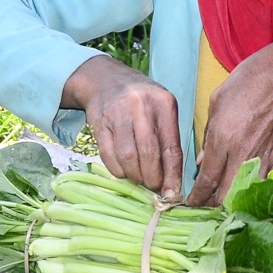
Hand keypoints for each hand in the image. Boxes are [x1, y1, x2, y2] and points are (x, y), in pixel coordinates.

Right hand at [61, 54, 183, 197]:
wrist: (105, 79)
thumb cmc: (141, 100)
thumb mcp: (162, 109)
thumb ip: (169, 138)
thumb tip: (173, 179)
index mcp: (163, 103)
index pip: (171, 147)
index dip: (172, 175)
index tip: (173, 193)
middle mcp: (141, 106)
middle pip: (149, 153)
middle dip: (152, 178)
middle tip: (154, 187)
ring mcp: (117, 114)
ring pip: (128, 156)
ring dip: (134, 175)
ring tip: (139, 179)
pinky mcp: (99, 123)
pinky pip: (108, 154)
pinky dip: (117, 170)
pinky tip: (123, 171)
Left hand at [187, 33, 272, 206]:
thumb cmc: (249, 81)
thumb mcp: (217, 102)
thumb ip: (208, 136)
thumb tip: (203, 162)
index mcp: (223, 139)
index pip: (206, 180)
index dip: (196, 197)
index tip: (189, 205)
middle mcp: (243, 154)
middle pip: (225, 196)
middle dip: (212, 205)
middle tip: (205, 205)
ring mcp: (266, 158)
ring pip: (247, 194)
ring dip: (234, 201)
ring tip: (225, 202)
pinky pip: (267, 183)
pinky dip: (257, 190)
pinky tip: (249, 190)